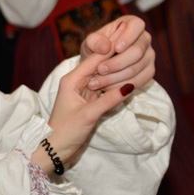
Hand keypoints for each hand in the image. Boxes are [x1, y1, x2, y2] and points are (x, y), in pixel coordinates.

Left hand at [42, 50, 137, 164]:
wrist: (56, 149)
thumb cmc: (66, 131)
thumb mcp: (89, 115)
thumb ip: (109, 100)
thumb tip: (130, 85)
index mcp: (72, 80)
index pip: (94, 60)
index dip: (111, 52)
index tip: (129, 45)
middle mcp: (77, 82)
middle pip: (100, 67)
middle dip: (117, 62)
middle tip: (137, 55)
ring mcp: (84, 91)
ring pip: (104, 78)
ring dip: (117, 75)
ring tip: (136, 66)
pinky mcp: (89, 101)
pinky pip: (105, 89)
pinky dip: (115, 87)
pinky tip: (128, 82)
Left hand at [81, 15, 155, 91]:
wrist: (98, 66)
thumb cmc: (95, 49)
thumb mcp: (89, 43)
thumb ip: (94, 41)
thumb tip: (106, 47)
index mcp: (132, 24)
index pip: (137, 25)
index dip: (128, 36)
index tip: (116, 48)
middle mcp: (145, 39)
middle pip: (137, 51)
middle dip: (116, 63)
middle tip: (99, 69)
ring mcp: (149, 56)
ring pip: (136, 69)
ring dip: (114, 78)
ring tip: (97, 82)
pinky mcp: (149, 72)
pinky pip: (139, 81)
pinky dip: (121, 87)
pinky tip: (107, 88)